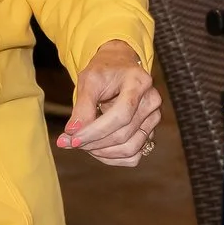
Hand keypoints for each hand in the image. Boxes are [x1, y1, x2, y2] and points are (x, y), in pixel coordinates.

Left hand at [56, 40, 161, 165]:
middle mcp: (151, 101)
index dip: (95, 131)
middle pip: (124, 134)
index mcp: (139, 82)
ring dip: (102, 152)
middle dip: (93, 142)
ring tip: (82, 144)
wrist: (118, 66)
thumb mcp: (88, 80)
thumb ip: (82, 106)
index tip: (71, 138)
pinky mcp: (150, 132)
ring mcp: (153, 118)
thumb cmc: (103, 71)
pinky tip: (96, 149)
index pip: (120, 115)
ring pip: (130, 149)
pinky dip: (112, 158)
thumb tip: (72, 133)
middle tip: (70, 142)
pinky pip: (134, 156)